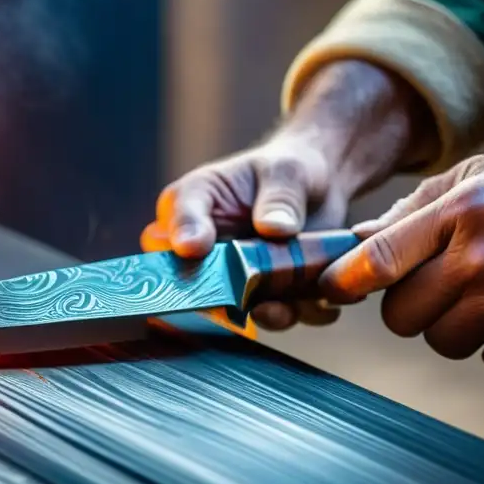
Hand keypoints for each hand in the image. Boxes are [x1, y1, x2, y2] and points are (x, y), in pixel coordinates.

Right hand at [141, 135, 348, 329]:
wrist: (321, 189)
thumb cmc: (287, 170)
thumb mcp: (285, 169)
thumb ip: (278, 196)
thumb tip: (273, 229)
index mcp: (190, 214)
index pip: (161, 240)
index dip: (173, 248)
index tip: (195, 248)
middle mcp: (206, 256)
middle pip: (196, 287)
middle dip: (221, 298)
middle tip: (244, 297)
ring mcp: (238, 282)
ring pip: (241, 311)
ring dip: (267, 312)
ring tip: (288, 307)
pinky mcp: (272, 298)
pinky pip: (284, 314)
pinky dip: (303, 311)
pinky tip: (320, 301)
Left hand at [321, 153, 483, 373]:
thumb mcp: (480, 177)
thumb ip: (416, 207)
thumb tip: (357, 240)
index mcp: (460, 212)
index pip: (379, 258)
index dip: (344, 281)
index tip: (330, 290)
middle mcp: (481, 258)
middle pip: (401, 317)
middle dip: (414, 307)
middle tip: (446, 284)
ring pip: (443, 341)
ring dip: (459, 326)